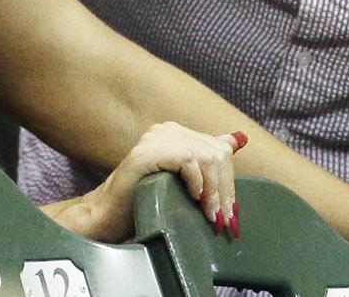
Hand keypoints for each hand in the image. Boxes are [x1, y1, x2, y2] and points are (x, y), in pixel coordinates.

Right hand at [75, 123, 248, 242]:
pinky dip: (196, 182)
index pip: (219, 149)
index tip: (229, 211)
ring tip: (209, 214)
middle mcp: (166, 130)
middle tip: (222, 218)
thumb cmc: (143, 202)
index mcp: (176, 134)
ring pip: (205, 156)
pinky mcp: (147, 153)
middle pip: (216, 153)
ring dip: (213, 190)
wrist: (109, 216)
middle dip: (224, 189)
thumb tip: (239, 139)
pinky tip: (192, 198)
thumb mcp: (183, 182)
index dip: (228, 181)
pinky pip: (187, 159)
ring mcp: (155, 139)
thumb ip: (206, 162)